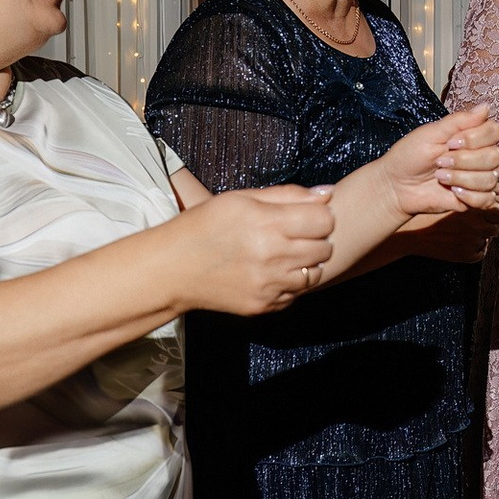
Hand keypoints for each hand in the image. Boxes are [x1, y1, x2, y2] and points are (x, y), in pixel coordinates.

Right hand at [182, 185, 335, 314]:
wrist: (171, 270)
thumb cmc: (204, 226)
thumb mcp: (240, 198)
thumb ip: (287, 194)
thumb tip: (328, 193)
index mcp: (266, 222)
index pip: (324, 220)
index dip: (319, 215)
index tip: (306, 216)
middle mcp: (271, 255)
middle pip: (324, 247)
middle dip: (317, 238)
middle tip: (297, 234)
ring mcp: (268, 284)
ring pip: (315, 273)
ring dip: (308, 262)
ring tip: (286, 253)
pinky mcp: (263, 305)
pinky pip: (297, 293)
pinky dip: (292, 283)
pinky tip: (273, 271)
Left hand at [378, 106, 498, 216]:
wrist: (396, 186)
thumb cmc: (410, 156)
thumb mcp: (432, 133)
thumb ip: (459, 121)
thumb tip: (486, 107)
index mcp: (471, 137)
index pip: (494, 131)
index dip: (475, 138)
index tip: (450, 142)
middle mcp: (479, 156)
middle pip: (494, 156)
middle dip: (464, 160)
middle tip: (440, 162)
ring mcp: (478, 178)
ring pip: (490, 179)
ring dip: (462, 179)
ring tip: (440, 176)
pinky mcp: (474, 199)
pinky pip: (486, 199)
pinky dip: (469, 196)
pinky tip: (452, 192)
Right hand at [411, 204, 498, 261]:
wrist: (412, 231)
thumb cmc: (431, 209)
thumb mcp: (454, 196)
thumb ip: (474, 197)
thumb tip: (494, 198)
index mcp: (476, 208)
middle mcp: (478, 225)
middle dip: (495, 224)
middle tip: (485, 221)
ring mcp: (473, 242)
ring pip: (488, 239)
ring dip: (483, 235)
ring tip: (469, 229)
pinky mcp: (466, 255)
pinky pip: (479, 252)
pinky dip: (475, 247)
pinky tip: (462, 240)